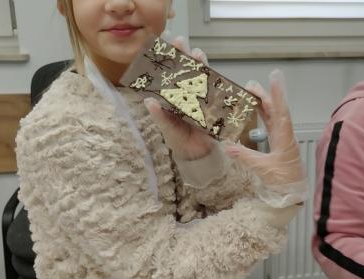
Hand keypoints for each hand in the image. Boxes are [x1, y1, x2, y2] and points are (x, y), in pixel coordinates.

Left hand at [144, 37, 213, 160]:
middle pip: (184, 69)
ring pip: (200, 74)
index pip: (167, 74)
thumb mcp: (166, 129)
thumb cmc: (178, 140)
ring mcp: (200, 96)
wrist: (197, 154)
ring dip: (199, 62)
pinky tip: (211, 70)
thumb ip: (159, 116)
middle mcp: (185, 92)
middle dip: (183, 53)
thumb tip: (149, 101)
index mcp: (171, 96)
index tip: (160, 44)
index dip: (164, 59)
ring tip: (196, 53)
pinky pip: (214, 88)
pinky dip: (213, 78)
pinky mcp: (213, 103)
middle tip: (180, 41)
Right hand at [225, 70, 305, 207]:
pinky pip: (271, 126)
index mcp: (285, 138)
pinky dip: (263, 116)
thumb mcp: (263, 169)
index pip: (280, 111)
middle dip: (265, 96)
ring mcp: (282, 139)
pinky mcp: (279, 145)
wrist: (294, 195)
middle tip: (251, 84)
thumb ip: (246, 157)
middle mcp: (285, 135)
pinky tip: (256, 111)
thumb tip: (227, 147)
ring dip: (263, 104)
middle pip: (275, 110)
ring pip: (273, 117)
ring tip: (251, 93)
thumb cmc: (284, 183)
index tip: (274, 78)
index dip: (276, 94)